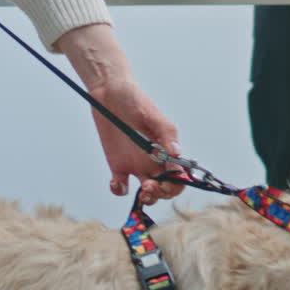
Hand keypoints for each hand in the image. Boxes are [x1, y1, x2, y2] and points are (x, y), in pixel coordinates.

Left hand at [90, 76, 183, 204]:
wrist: (109, 92)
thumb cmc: (134, 98)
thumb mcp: (152, 113)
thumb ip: (166, 133)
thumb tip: (177, 154)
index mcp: (167, 148)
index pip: (180, 174)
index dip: (177, 183)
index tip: (167, 180)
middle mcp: (154, 160)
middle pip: (167, 187)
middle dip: (163, 192)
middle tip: (151, 187)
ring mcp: (136, 164)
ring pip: (148, 192)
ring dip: (148, 197)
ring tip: (142, 190)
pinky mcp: (118, 165)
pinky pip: (121, 186)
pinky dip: (119, 190)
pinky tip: (115, 182)